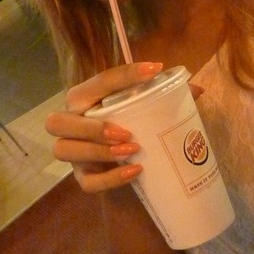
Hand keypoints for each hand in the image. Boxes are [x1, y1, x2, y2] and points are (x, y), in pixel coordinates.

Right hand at [46, 61, 162, 193]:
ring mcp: (74, 155)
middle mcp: (71, 125)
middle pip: (56, 121)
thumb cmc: (136, 127)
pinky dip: (110, 179)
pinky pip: (87, 182)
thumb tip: (197, 88)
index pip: (98, 83)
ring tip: (131, 150)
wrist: (135, 167)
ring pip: (63, 150)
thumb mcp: (151, 111)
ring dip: (96, 150)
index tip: (154, 70)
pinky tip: (134, 171)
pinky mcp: (84, 178)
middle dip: (88, 127)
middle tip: (123, 132)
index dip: (123, 75)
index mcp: (85, 100)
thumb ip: (169, 99)